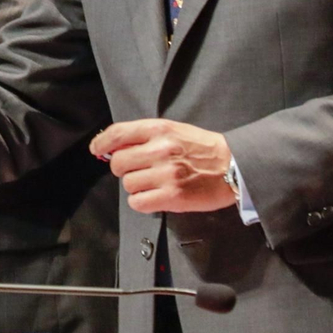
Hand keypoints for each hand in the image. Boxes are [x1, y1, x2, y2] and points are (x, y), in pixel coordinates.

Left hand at [91, 118, 235, 213]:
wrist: (235, 166)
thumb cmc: (202, 148)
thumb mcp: (173, 130)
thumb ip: (144, 136)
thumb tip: (112, 147)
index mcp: (159, 130)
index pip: (118, 133)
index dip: (102, 143)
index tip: (97, 150)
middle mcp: (161, 150)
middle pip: (118, 163)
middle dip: (123, 169)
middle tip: (138, 171)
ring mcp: (167, 174)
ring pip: (128, 184)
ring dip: (136, 186)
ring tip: (154, 183)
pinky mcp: (173, 196)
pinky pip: (138, 202)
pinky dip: (142, 202)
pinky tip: (155, 196)